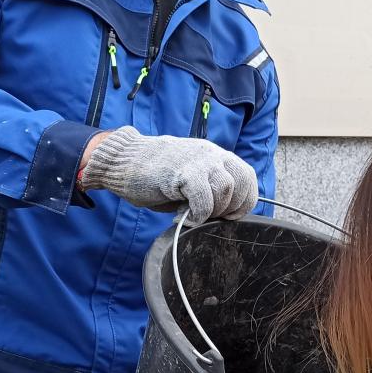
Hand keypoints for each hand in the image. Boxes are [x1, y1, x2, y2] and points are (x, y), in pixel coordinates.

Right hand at [79, 125, 257, 220]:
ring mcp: (197, 160)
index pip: (247, 176)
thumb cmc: (155, 174)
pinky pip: (203, 198)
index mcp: (215, 155)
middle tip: (209, 217)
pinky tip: (183, 218)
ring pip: (224, 189)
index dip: (245, 200)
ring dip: (212, 210)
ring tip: (193, 215)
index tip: (231, 215)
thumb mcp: (191, 178)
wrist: (124, 161)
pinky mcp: (182, 172)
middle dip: (229, 207)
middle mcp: (210, 154)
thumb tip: (224, 212)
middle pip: (239, 183)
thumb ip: (210, 188)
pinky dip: (197, 214)